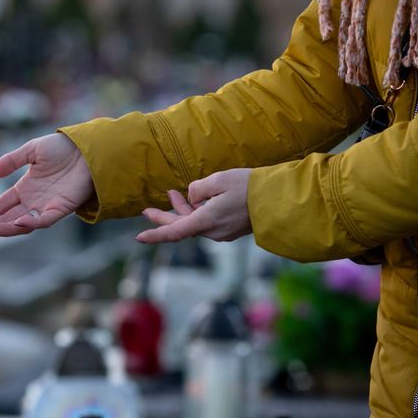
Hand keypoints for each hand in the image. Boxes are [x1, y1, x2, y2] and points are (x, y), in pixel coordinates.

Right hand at [0, 133, 93, 239]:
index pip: (2, 204)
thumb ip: (9, 162)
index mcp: (25, 188)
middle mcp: (34, 201)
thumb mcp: (30, 151)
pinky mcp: (61, 209)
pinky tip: (15, 224)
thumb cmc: (62, 148)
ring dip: (5, 229)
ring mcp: (46, 207)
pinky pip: (43, 220)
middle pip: (8, 218)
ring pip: (22, 223)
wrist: (87, 148)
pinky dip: (29, 223)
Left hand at [137, 168, 252, 243]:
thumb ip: (199, 188)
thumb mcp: (219, 180)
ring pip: (194, 223)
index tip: (138, 237)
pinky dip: (196, 211)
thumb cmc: (249, 187)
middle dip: (163, 218)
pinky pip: (206, 222)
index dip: (155, 234)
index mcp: (207, 221)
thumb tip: (191, 196)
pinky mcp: (230, 228)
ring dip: (181, 209)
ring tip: (171, 192)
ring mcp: (222, 232)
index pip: (174, 232)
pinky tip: (193, 198)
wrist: (278, 199)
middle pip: (181, 227)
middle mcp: (212, 231)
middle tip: (146, 210)